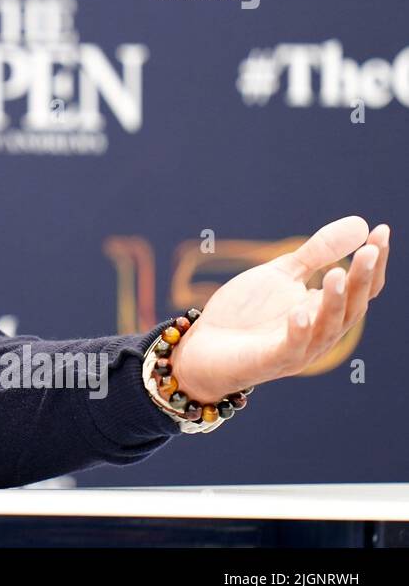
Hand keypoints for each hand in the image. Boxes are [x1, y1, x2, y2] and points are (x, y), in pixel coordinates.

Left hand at [172, 216, 389, 403]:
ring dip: (334, 302)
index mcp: (325, 312)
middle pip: (351, 308)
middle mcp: (319, 333)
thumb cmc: (245, 312)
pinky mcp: (271, 361)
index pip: (361, 290)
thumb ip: (316, 253)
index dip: (373, 264)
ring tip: (337, 273)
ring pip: (326, 328)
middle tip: (368, 251)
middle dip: (360, 280)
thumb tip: (360, 223)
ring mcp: (298, 350)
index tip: (382, 231)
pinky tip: (301, 311)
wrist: (203, 347)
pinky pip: (290, 347)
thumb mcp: (281, 274)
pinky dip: (298, 330)